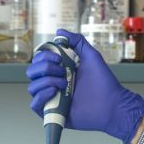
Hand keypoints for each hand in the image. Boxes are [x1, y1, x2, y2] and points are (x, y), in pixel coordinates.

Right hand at [26, 29, 143, 142]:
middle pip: (32, 72)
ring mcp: (52, 98)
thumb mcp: (91, 56)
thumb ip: (77, 41)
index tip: (58, 57)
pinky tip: (55, 92)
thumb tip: (59, 32)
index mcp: (60, 70)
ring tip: (64, 84)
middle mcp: (53, 83)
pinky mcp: (52, 112)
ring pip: (32, 87)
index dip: (44, 56)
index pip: (39, 60)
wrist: (111, 104)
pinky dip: (41, 96)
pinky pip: (35, 104)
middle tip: (62, 70)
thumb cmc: (103, 82)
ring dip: (46, 81)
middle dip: (45, 67)